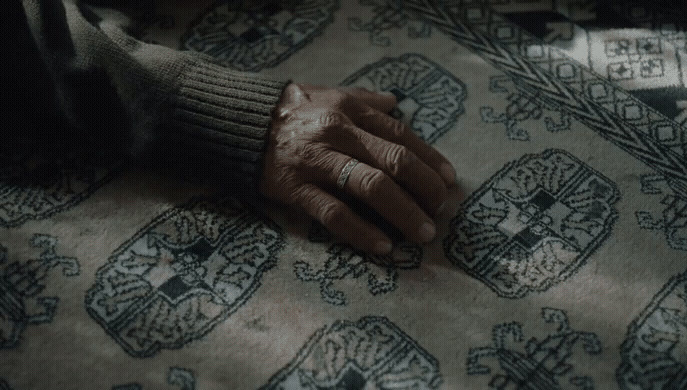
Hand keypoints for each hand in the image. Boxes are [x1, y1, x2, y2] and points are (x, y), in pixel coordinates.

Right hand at [259, 83, 455, 254]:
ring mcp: (317, 162)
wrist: (237, 124)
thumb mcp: (327, 95)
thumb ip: (363, 100)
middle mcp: (338, 133)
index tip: (449, 181)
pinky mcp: (296, 189)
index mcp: (349, 110)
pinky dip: (361, 232)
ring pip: (371, 188)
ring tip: (423, 233)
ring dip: (404, 213)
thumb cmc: (290, 112)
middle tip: (440, 211)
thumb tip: (396, 102)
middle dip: (425, 189)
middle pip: (394, 162)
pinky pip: (334, 214)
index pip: (401, 136)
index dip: (430, 160)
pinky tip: (383, 247)